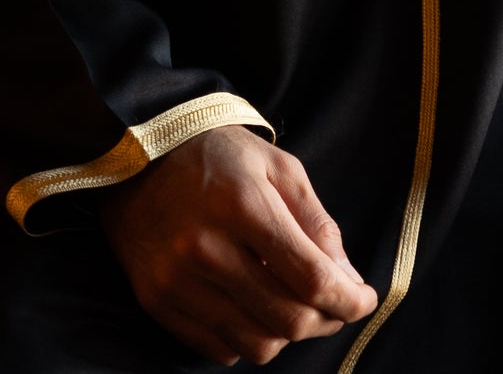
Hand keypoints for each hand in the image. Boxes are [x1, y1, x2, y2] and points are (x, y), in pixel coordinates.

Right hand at [100, 125, 377, 365]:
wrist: (137, 153)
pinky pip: (220, 349)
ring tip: (295, 305)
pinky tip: (254, 308)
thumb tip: (347, 281)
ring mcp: (176, 281)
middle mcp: (206, 248)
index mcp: (243, 205)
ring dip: (289, 334)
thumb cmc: (217, 155)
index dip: (349, 299)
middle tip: (337, 305)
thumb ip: (316, 223)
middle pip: (288, 319)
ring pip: (257, 344)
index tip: (365, 300)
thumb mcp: (278, 167)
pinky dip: (249, 338)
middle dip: (326, 320)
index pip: (311, 278)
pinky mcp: (157, 302)